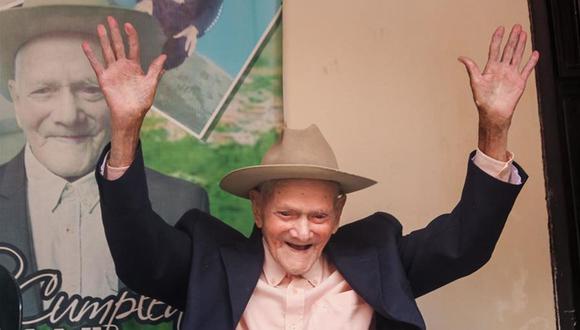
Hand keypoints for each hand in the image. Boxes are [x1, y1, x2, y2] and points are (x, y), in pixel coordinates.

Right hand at [82, 16, 166, 165]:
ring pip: (107, 51)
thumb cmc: (142, 101)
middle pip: (118, 45)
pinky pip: (96, 64)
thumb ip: (155, 69)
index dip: (131, 35)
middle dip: (115, 32)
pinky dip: (90, 55)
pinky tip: (85, 45)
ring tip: (100, 26)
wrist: (131, 114)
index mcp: (135, 66)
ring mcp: (113, 71)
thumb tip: (164, 56)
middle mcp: (123, 66)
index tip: (128, 24)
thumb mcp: (151, 83)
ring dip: (103, 39)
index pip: (133, 46)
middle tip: (110, 19)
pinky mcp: (104, 78)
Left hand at [174, 25, 198, 56]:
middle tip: (188, 55)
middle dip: (190, 51)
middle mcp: (192, 40)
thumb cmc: (188, 30)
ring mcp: (195, 41)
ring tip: (189, 55)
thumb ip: (178, 35)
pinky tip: (190, 53)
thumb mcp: (183, 32)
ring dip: (191, 52)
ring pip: (193, 47)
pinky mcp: (195, 42)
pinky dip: (192, 50)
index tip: (185, 50)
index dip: (187, 46)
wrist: (194, 28)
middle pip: (192, 46)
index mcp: (189, 37)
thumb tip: (173, 36)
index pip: (188, 42)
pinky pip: (194, 47)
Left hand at [458, 24, 538, 160]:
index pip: (495, 49)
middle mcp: (502, 69)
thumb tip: (461, 57)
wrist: (493, 113)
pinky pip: (527, 69)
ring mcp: (511, 74)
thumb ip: (471, 68)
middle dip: (512, 38)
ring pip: (518, 56)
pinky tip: (535, 53)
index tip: (500, 28)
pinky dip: (531, 62)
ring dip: (521, 45)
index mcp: (491, 68)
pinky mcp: (520, 82)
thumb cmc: (482, 100)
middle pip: (508, 50)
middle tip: (517, 26)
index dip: (497, 39)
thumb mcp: (475, 82)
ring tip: (524, 34)